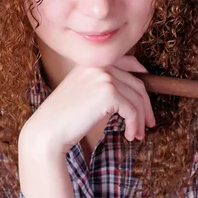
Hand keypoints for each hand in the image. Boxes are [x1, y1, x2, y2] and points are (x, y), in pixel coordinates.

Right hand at [20, 55, 155, 154]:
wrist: (48, 130)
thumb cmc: (64, 116)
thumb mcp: (84, 91)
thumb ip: (104, 84)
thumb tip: (134, 90)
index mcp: (93, 62)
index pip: (128, 62)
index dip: (143, 76)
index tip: (147, 94)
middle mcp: (100, 65)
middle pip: (137, 82)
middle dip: (145, 105)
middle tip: (148, 123)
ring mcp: (104, 77)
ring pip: (137, 98)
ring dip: (140, 119)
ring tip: (137, 134)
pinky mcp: (109, 93)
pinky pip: (132, 110)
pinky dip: (134, 124)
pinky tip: (129, 135)